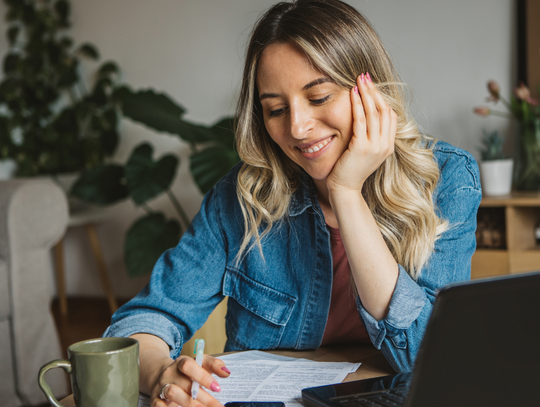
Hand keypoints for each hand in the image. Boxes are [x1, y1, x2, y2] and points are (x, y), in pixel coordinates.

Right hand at [153, 354, 229, 406]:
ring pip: (172, 393)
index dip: (203, 376)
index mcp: (181, 362)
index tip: (217, 388)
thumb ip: (214, 365)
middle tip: (218, 406)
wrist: (160, 374)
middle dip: (204, 398)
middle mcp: (170, 373)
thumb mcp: (199, 363)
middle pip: (185, 384)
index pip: (189, 366)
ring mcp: (161, 386)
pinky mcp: (155, 399)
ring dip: (189, 403)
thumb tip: (226, 372)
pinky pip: (158, 405)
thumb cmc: (186, 372)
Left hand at [327, 72, 396, 192]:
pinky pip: (361, 121)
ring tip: (359, 79)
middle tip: (365, 76)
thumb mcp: (365, 153)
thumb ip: (369, 138)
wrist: (345, 189)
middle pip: (384, 111)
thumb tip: (366, 120)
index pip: (391, 117)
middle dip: (375, 91)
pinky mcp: (362, 147)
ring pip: (374, 113)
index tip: (371, 87)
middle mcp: (385, 146)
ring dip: (367, 94)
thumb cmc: (350, 172)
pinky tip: (352, 93)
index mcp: (388, 146)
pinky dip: (357, 105)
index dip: (382, 99)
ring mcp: (375, 147)